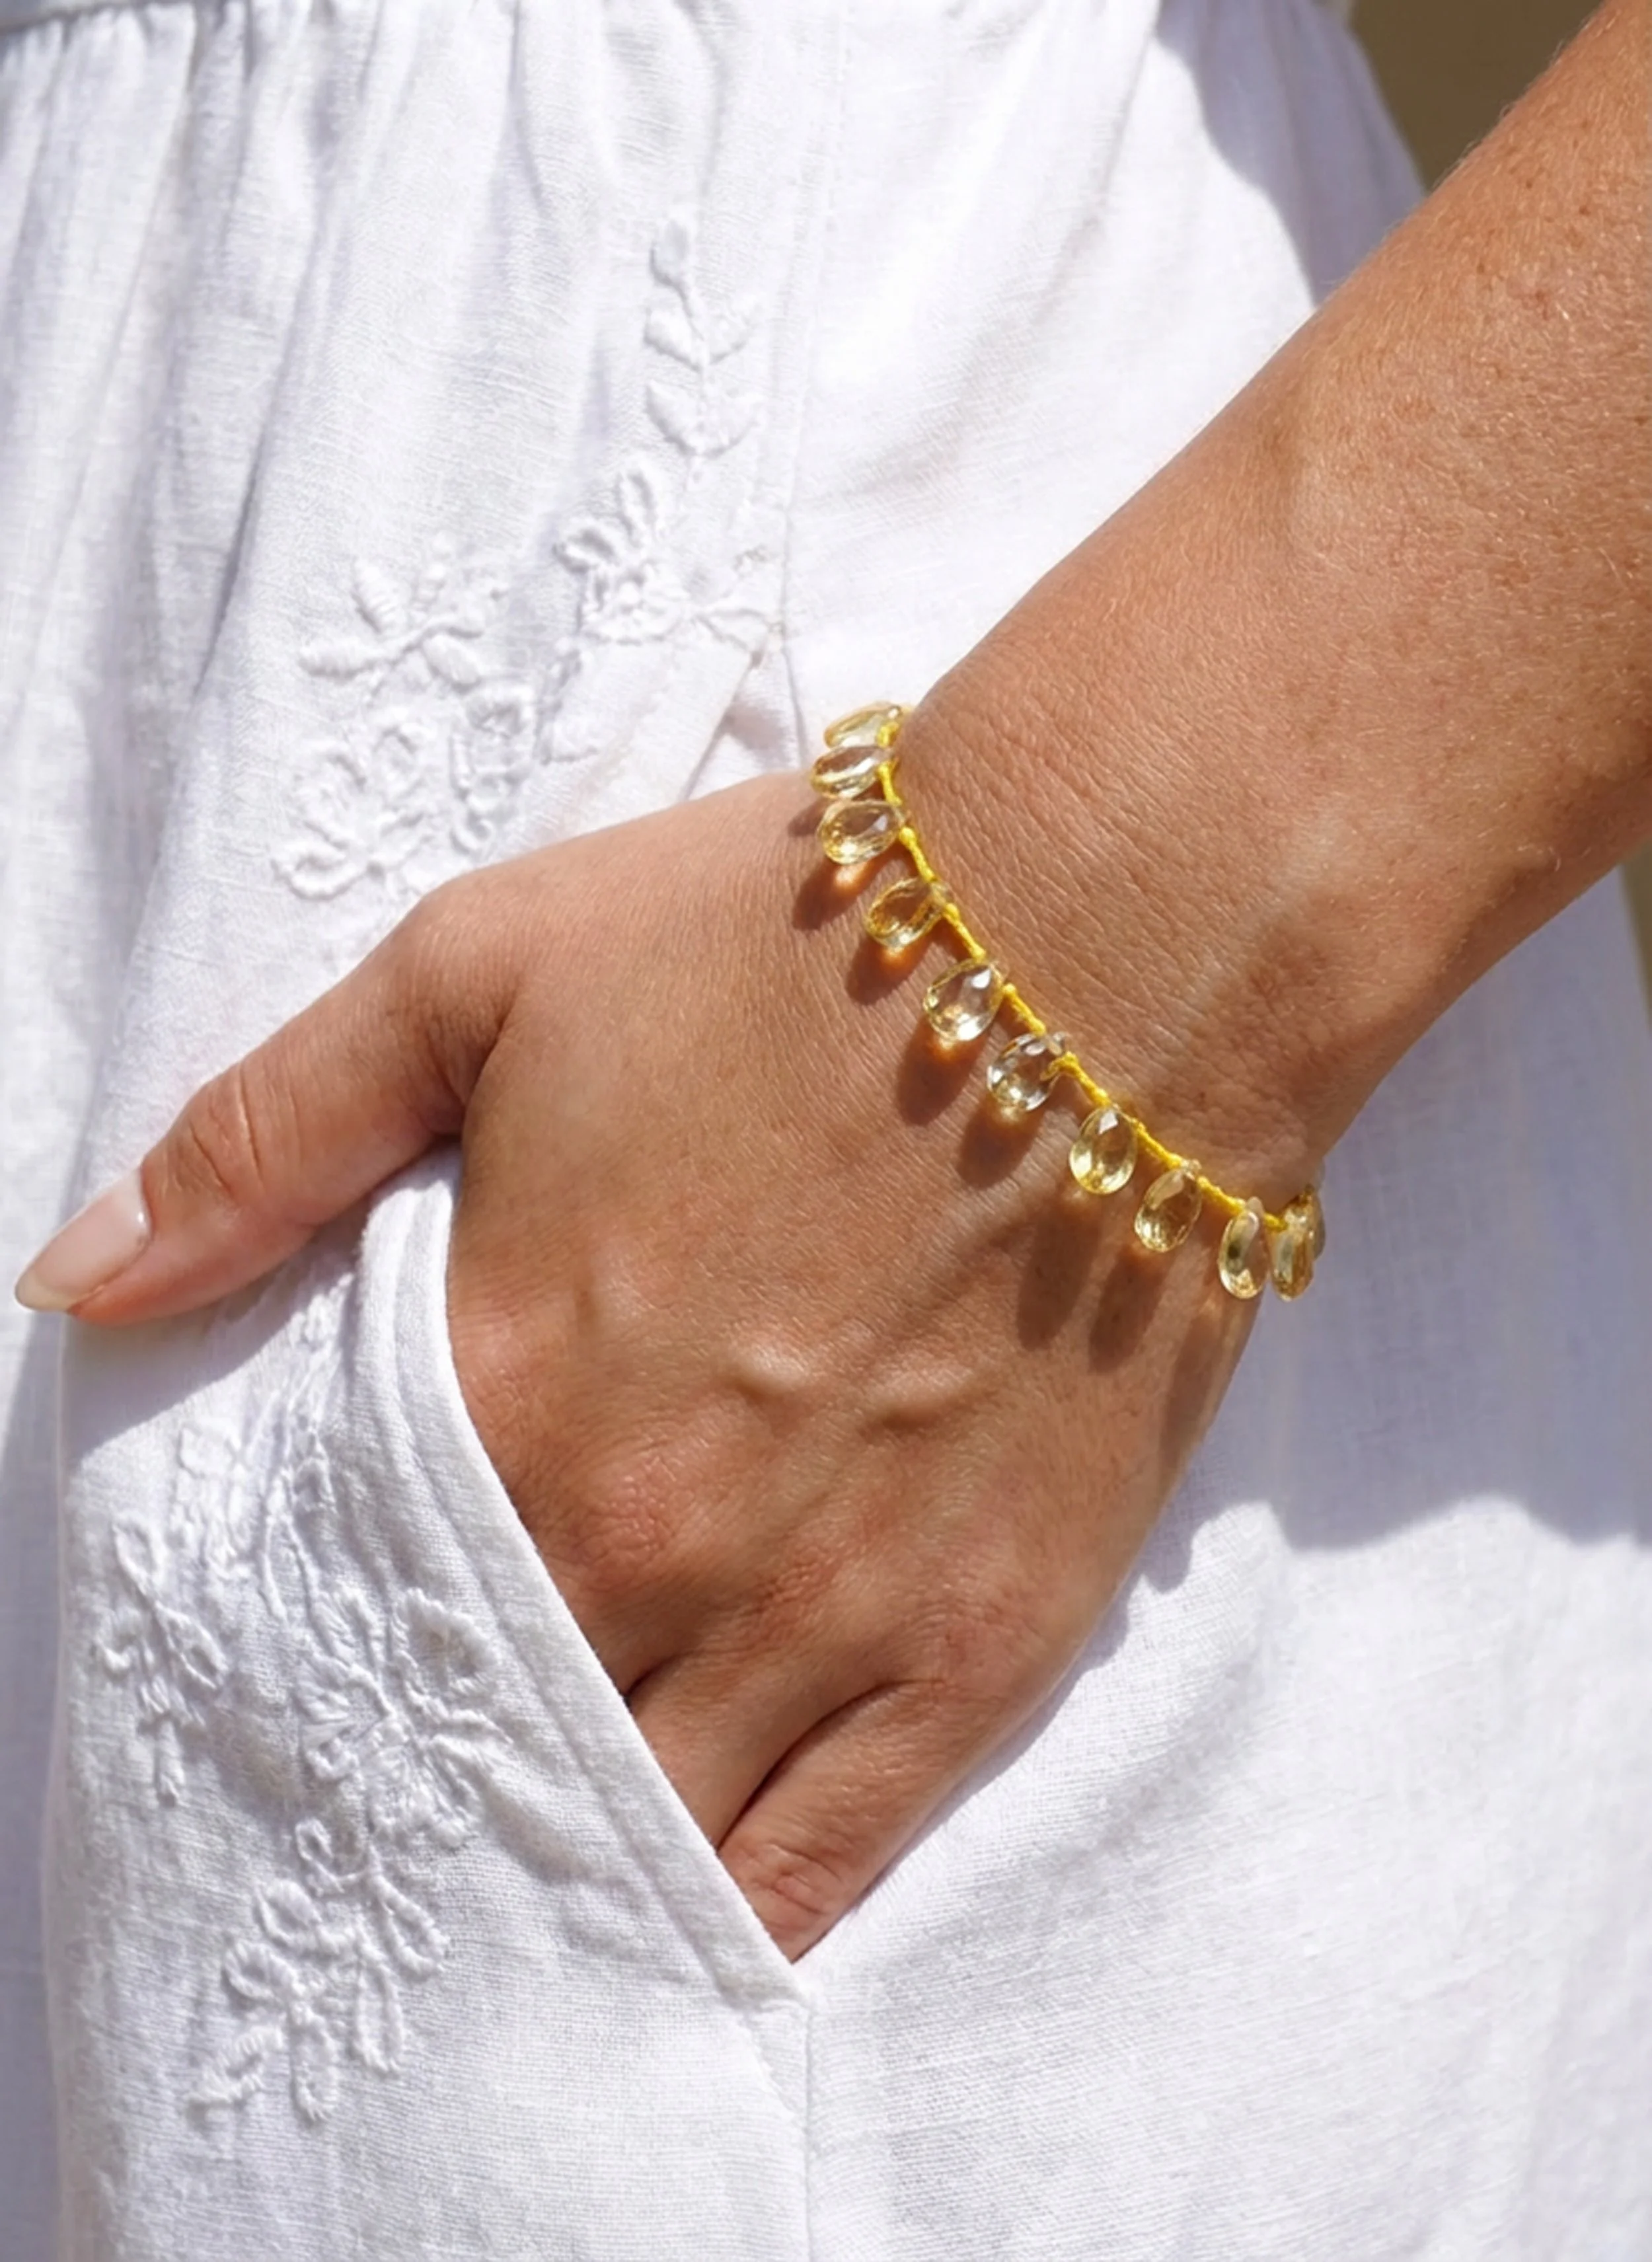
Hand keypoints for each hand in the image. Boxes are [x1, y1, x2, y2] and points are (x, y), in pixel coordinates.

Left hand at [16, 760, 1256, 1956]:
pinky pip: (835, 1849)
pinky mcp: (986, 1635)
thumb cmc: (781, 937)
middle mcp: (653, 1540)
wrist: (1103, 939)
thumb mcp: (476, 970)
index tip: (319, 1668)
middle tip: (421, 1779)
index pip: (353, 1607)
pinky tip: (689, 1929)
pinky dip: (743, 1910)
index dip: (325, 1649)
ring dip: (574, 1860)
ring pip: (648, 1828)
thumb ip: (265, 1137)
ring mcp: (828, 1609)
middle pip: (491, 1738)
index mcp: (511, 1390)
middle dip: (441, 1769)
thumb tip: (76, 1277)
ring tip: (533, 1867)